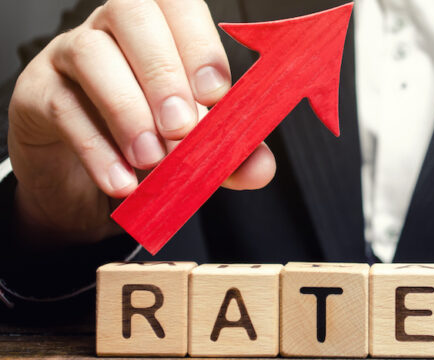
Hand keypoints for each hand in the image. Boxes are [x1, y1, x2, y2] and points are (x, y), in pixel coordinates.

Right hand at [8, 0, 275, 244]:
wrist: (88, 166)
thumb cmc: (150, 134)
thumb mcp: (197, 143)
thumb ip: (229, 151)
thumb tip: (260, 167)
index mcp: (163, 25)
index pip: (179, 4)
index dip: (200, 43)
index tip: (216, 93)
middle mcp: (115, 26)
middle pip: (133, 14)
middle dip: (164, 74)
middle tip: (183, 129)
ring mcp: (71, 53)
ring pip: (92, 54)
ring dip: (128, 110)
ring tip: (153, 158)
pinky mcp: (39, 92)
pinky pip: (63, 108)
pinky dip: (97, 149)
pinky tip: (123, 181)